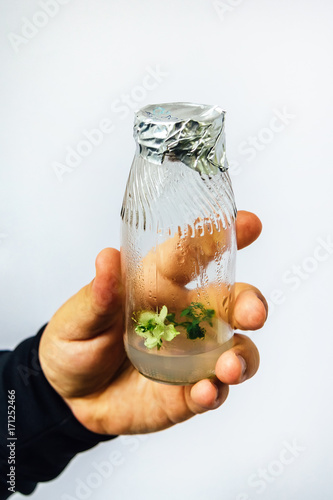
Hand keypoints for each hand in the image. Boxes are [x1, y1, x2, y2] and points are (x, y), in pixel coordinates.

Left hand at [39, 210, 266, 434]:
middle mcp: (186, 317)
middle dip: (249, 302)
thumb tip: (107, 258)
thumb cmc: (77, 342)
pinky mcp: (187, 392)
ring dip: (241, 355)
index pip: (195, 254)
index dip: (224, 236)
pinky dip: (215, 392)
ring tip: (228, 366)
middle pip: (231, 302)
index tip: (249, 224)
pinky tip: (206, 392)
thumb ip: (98, 295)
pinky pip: (213, 391)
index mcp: (160, 284)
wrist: (70, 396)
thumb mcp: (79, 317)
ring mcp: (191, 356)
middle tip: (253, 312)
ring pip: (236, 349)